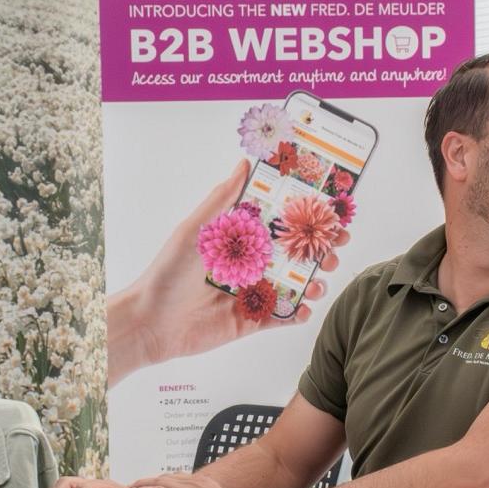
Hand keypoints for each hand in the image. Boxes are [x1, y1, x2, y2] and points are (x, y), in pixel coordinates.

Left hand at [108, 158, 348, 384]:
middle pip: (293, 253)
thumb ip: (222, 200)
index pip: (277, 223)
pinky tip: (306, 307)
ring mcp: (252, 292)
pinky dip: (299, 312)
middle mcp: (249, 264)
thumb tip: (243, 164)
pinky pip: (283, 316)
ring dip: (314, 279)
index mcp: (237, 239)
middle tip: (337, 242)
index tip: (327, 208)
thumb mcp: (195, 229)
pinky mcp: (252, 321)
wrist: (151, 323)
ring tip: (322, 277)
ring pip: (294, 283)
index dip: (304, 216)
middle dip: (319, 247)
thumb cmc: (167, 273)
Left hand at [131, 472, 246, 487]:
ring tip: (133, 486)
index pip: (181, 479)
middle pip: (168, 477)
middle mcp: (196, 482)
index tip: (157, 484)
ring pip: (159, 481)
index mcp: (205, 484)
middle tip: (139, 484)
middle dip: (152, 480)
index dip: (167, 481)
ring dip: (144, 483)